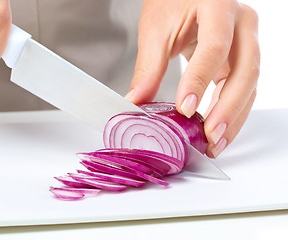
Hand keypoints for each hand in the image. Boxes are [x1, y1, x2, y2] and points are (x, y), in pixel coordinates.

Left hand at [126, 0, 259, 157]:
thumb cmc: (172, 1)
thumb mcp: (157, 30)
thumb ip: (149, 68)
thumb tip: (136, 102)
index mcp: (219, 6)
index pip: (215, 47)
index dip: (200, 80)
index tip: (185, 109)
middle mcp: (242, 22)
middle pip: (245, 70)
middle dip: (227, 108)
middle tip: (210, 136)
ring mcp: (247, 40)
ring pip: (250, 84)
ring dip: (234, 117)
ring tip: (215, 143)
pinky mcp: (242, 57)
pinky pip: (244, 87)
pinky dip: (233, 111)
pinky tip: (219, 129)